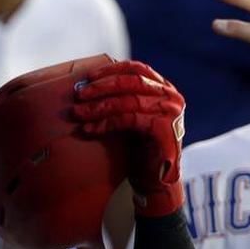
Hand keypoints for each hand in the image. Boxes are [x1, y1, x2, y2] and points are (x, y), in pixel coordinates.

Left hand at [73, 62, 184, 217]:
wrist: (156, 179)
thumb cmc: (139, 146)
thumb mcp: (132, 115)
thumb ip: (121, 97)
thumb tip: (86, 84)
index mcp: (164, 88)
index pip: (136, 69)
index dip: (111, 70)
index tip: (88, 76)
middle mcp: (170, 97)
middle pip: (131, 82)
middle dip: (101, 87)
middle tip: (79, 94)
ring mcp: (170, 113)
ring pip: (128, 101)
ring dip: (99, 106)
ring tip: (78, 113)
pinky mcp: (164, 131)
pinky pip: (128, 120)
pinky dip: (105, 123)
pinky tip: (89, 129)